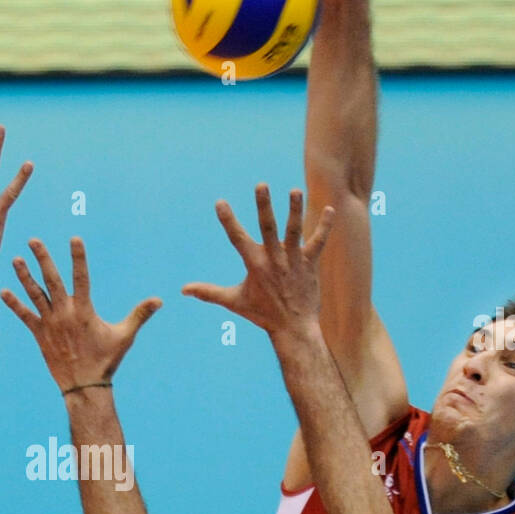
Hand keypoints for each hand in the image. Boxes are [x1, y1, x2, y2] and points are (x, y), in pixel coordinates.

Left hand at [1, 236, 160, 391]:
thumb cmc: (106, 360)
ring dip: (25, 277)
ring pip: (35, 295)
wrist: (84, 385)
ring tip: (15, 260)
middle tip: (33, 240)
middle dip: (42, 259)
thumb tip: (160, 300)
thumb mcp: (125, 336)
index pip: (81, 277)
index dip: (78, 257)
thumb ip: (140, 314)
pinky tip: (3, 292)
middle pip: (52, 280)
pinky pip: (25, 316)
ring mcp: (50, 323)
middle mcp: (64, 313)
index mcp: (84, 310)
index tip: (74, 238)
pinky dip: (14, 304)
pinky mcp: (39, 334)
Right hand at [183, 185, 333, 335]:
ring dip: (295, 211)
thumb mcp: (233, 301)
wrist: (293, 328)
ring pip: (294, 231)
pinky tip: (330, 209)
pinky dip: (325, 227)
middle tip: (261, 185)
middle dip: (264, 206)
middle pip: (268, 228)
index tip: (221, 202)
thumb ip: (208, 292)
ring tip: (295, 191)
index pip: (237, 238)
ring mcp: (293, 261)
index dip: (228, 220)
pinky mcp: (310, 264)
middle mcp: (274, 260)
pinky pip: (318, 242)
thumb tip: (183, 290)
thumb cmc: (262, 314)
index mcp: (254, 265)